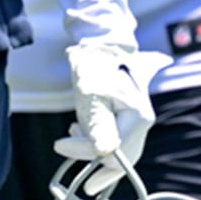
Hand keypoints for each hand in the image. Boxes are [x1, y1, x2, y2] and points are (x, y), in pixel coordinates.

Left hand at [54, 42, 168, 193]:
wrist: (98, 44)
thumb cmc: (94, 66)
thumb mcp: (90, 94)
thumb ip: (99, 125)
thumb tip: (105, 153)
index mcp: (138, 118)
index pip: (114, 152)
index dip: (85, 152)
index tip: (59, 145)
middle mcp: (141, 121)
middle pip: (119, 155)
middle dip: (90, 154)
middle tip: (64, 146)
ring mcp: (135, 119)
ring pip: (116, 148)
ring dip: (91, 145)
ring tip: (71, 131)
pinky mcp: (126, 116)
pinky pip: (113, 137)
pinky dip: (95, 137)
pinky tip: (77, 128)